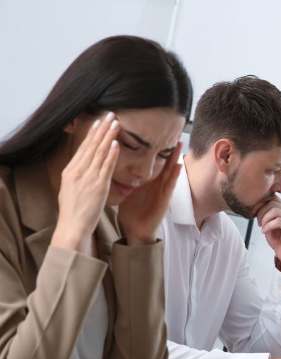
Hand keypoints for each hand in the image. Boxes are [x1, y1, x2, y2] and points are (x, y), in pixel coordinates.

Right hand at [51, 113, 119, 251]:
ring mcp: (88, 178)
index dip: (92, 133)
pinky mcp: (98, 186)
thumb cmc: (73, 211)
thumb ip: (78, 176)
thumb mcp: (70, 189)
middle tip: (110, 114)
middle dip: (101, 129)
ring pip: (99, 153)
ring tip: (116, 123)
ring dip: (108, 136)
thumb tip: (82, 167)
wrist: (72, 226)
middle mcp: (78, 171)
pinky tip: (116, 144)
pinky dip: (111, 154)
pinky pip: (106, 167)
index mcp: (70, 171)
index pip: (83, 148)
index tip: (99, 121)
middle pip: (91, 146)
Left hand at [118, 142, 181, 244]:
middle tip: (175, 135)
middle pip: (164, 164)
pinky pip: (170, 186)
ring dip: (175, 159)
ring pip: (170, 172)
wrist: (135, 230)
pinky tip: (178, 167)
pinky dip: (174, 177)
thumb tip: (113, 166)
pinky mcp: (164, 200)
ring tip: (180, 146)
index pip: (152, 162)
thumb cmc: (131, 212)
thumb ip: (125, 179)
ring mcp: (162, 192)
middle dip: (170, 150)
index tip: (157, 135)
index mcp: (146, 181)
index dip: (156, 150)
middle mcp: (156, 185)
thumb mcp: (126, 191)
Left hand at [256, 196, 280, 264]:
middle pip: (272, 202)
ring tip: (262, 227)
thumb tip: (256, 205)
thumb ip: (264, 214)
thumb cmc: (277, 240)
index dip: (261, 205)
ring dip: (265, 219)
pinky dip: (268, 226)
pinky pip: (279, 221)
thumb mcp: (268, 224)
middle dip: (261, 212)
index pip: (272, 197)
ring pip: (275, 210)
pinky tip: (265, 231)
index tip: (256, 216)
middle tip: (259, 223)